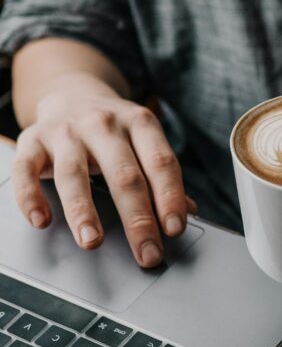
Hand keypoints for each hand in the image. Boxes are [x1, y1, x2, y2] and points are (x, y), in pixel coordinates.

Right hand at [11, 91, 195, 267]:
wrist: (71, 93)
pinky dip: (31, 197)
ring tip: (92, 241)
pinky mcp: (32, 140)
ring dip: (83, 211)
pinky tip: (42, 221)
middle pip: (123, 175)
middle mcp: (103, 124)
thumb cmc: (114, 131)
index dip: (170, 197)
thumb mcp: (143, 141)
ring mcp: (66, 131)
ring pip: (73, 174)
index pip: (160, 163)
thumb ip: (161, 176)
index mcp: (139, 123)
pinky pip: (26, 170)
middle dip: (138, 219)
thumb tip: (189, 212)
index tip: (175, 229)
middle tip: (147, 253)